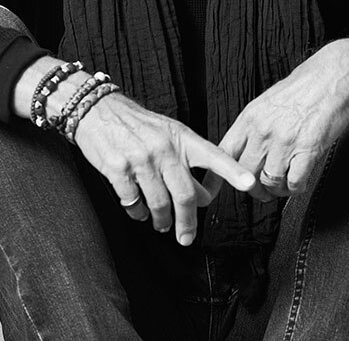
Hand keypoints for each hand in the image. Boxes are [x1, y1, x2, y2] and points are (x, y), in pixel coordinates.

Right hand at [74, 93, 255, 245]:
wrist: (98, 110)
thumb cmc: (138, 124)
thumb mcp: (168, 130)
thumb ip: (186, 156)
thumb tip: (201, 195)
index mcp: (181, 137)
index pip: (213, 155)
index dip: (232, 171)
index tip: (250, 183)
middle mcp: (164, 148)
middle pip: (186, 195)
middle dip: (188, 222)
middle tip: (186, 237)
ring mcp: (141, 159)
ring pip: (160, 204)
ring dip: (162, 220)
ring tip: (161, 224)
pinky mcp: (117, 169)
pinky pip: (133, 203)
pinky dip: (138, 213)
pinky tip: (138, 211)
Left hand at [204, 36, 348, 200]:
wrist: (334, 75)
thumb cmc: (304, 87)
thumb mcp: (267, 101)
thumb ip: (254, 126)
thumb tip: (246, 150)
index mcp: (250, 117)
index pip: (224, 152)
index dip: (219, 174)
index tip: (218, 187)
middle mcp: (263, 130)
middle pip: (245, 172)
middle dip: (252, 187)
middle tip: (261, 190)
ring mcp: (285, 140)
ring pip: (269, 182)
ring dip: (276, 190)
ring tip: (282, 186)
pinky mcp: (309, 149)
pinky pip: (295, 183)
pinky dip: (296, 188)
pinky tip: (299, 181)